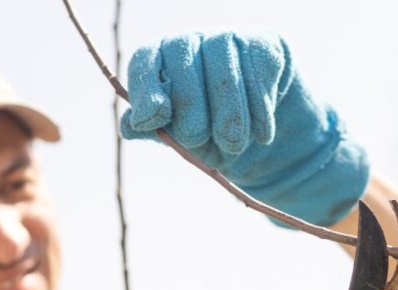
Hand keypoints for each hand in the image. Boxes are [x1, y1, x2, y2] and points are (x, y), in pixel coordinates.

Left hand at [121, 31, 368, 226]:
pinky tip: (262, 133)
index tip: (153, 118)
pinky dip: (260, 109)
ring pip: (223, 68)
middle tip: (198, 139)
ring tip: (233, 145)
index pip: (145, 62)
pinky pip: (259, 72)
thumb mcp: (181, 141)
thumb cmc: (214, 138)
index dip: (146, 89)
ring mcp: (228, 37)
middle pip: (182, 59)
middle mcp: (191, 41)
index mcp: (160, 60)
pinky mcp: (265, 44)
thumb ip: (156, 131)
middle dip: (190, 106)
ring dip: (229, 115)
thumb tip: (130, 125)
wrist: (268, 144)